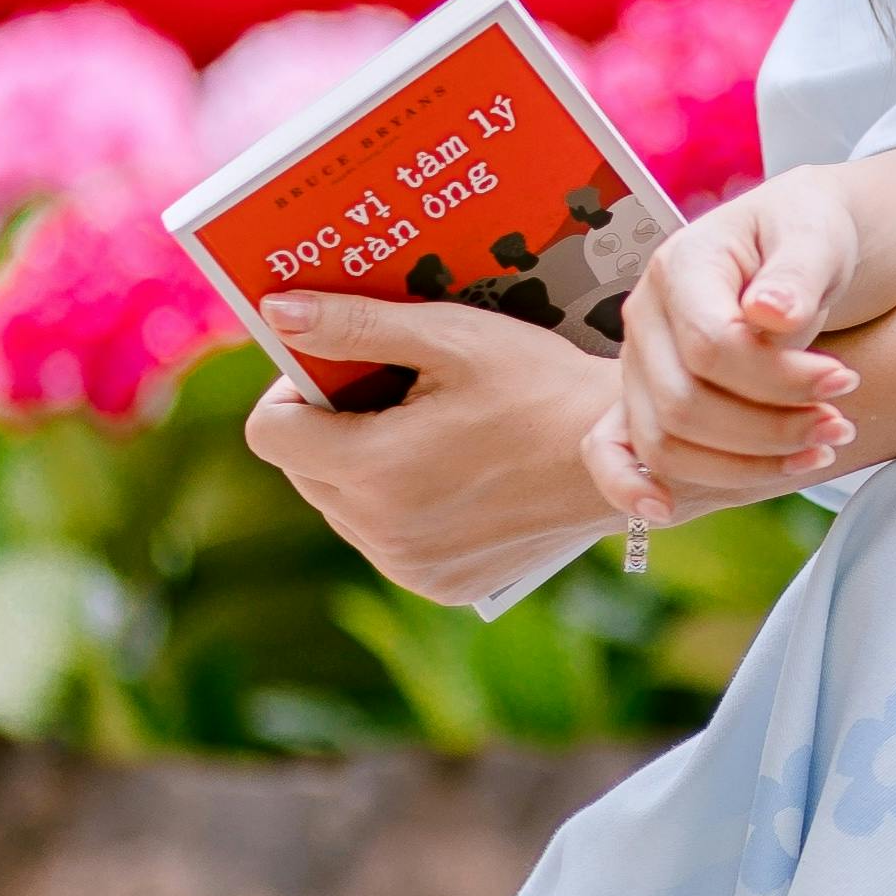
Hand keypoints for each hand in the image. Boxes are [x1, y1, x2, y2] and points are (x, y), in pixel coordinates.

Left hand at [244, 296, 631, 603]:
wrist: (625, 455)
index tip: (343, 369)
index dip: (293, 392)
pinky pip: (386, 539)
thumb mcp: (450, 337)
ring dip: (365, 467)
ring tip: (436, 433)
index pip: (270, 433)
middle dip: (334, 427)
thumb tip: (276, 311)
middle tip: (400, 392)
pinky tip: (458, 474)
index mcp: (373, 470)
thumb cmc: (539, 384)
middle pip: (302, 470)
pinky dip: (403, 506)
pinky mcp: (440, 584)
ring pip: (341, 507)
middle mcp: (381, 533)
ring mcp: (410, 566)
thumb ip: (356, 324)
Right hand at [591, 172, 866, 530]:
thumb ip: (799, 271)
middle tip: (841, 424)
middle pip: (685, 403)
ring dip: (743, 464)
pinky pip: (613, 451)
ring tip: (819, 451)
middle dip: (770, 428)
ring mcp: (639, 362)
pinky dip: (629, 485)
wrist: (804, 247)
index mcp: (681, 265)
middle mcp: (645, 316)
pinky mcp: (646, 397)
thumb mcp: (820, 234)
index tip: (845, 381)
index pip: (712, 346)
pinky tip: (666, 511)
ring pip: (664, 440)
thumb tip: (770, 315)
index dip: (780, 378)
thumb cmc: (813, 233)